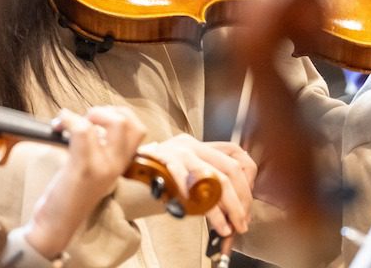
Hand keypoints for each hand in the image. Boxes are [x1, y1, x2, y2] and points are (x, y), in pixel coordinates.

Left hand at [25, 105, 145, 257]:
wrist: (55, 225)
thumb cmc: (70, 194)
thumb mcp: (95, 169)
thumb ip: (101, 147)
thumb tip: (91, 120)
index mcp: (122, 163)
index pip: (138, 129)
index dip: (120, 114)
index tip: (99, 118)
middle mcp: (117, 164)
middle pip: (128, 122)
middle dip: (106, 110)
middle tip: (87, 120)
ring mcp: (103, 166)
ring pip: (113, 122)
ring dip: (90, 114)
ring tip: (73, 123)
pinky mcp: (84, 168)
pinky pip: (83, 131)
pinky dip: (69, 120)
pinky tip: (59, 125)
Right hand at [139, 136, 256, 237]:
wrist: (122, 178)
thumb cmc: (154, 180)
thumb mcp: (183, 172)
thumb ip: (206, 179)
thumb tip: (234, 203)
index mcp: (197, 144)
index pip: (235, 152)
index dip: (247, 177)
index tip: (248, 199)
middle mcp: (191, 145)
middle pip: (230, 168)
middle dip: (242, 198)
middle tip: (243, 219)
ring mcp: (179, 153)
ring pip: (217, 179)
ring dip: (229, 207)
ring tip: (232, 225)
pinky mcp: (167, 166)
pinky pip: (195, 189)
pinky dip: (210, 210)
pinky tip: (216, 223)